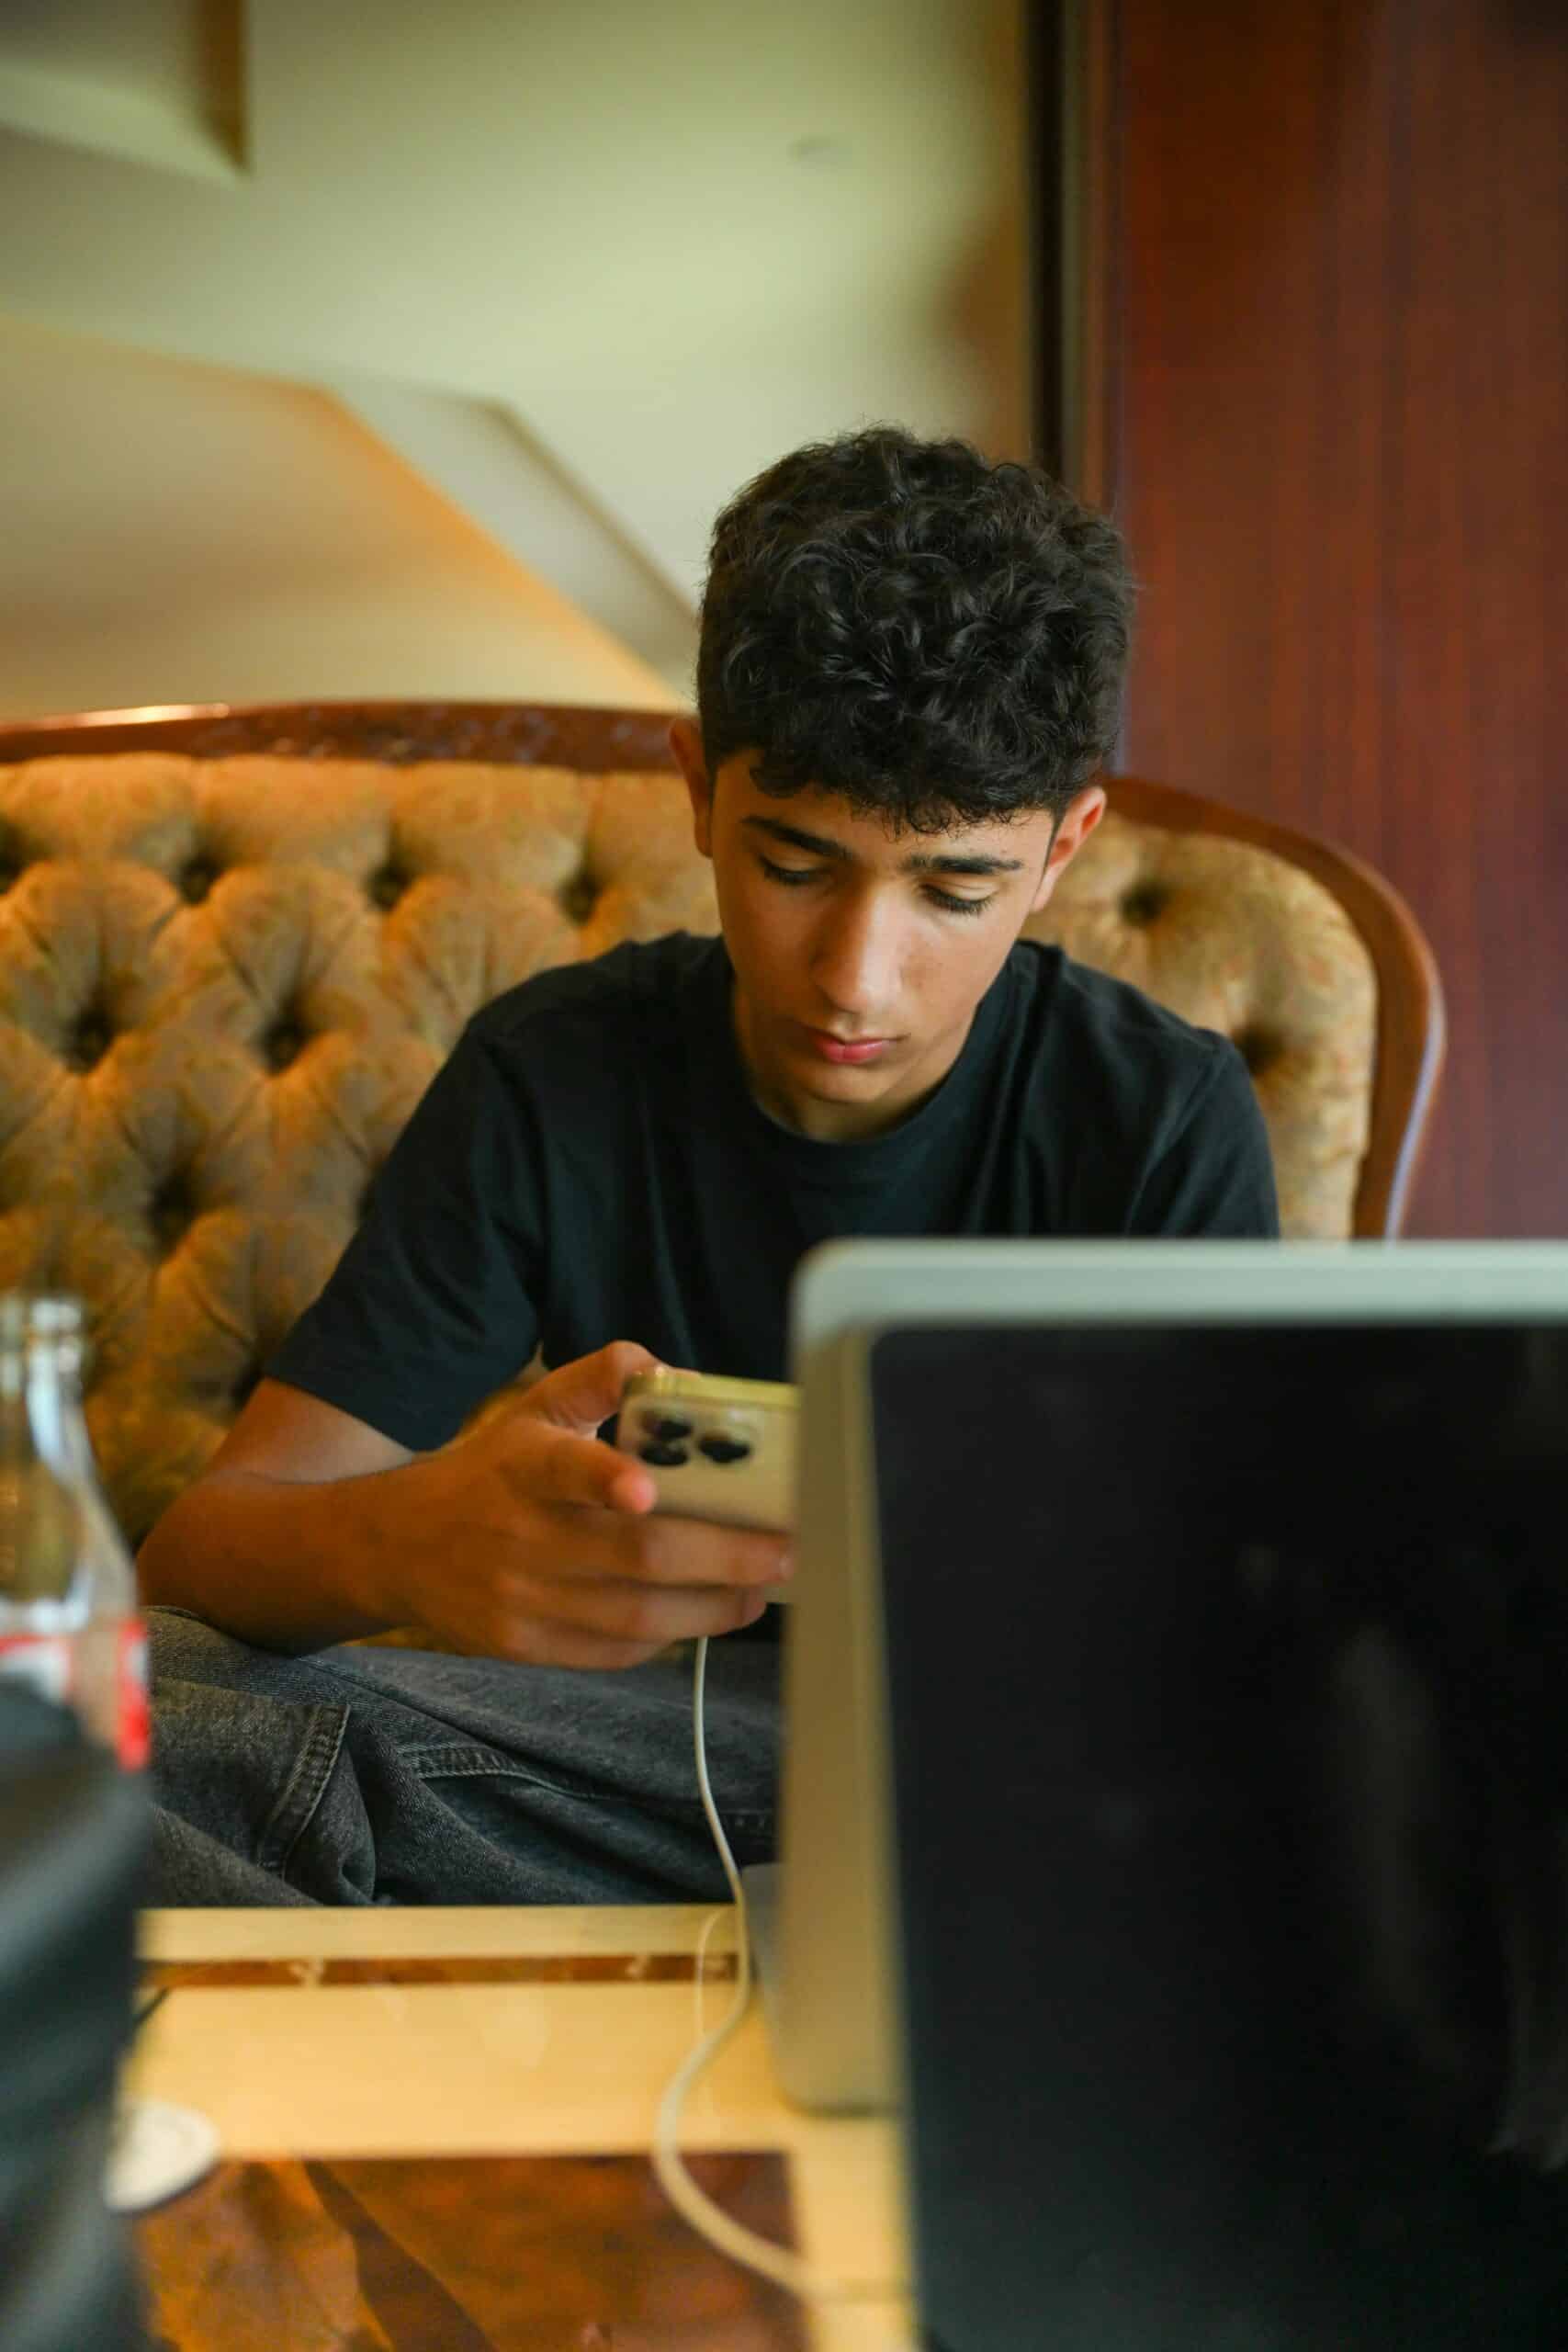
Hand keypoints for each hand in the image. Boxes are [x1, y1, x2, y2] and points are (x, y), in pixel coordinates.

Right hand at [387, 1343, 793, 1668]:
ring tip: (765, 1586)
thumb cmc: (490, 1471)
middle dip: (722, 1556)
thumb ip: (599, 1378)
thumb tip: (674, 1374)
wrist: (394, 1547)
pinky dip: (670, 1636)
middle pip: (633, 1556)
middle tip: (785, 1547)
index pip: (563, 1469)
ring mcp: (520, 1600)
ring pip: (634, 1616)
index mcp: (524, 1465)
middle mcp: (520, 1535)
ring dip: (713, 1606)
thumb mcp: (533, 1409)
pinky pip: (612, 1652)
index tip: (647, 1489)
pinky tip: (711, 1614)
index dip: (605, 1479)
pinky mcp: (523, 1647)